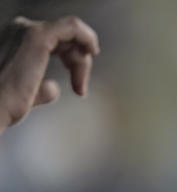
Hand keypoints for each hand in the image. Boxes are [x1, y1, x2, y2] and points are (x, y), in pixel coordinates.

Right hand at [0, 16, 98, 133]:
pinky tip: (92, 52)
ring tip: (80, 83)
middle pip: (67, 38)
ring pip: (72, 33)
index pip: (58, 43)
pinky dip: (88, 37)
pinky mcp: (37, 36)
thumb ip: (41, 87)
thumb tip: (53, 88)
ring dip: (82, 59)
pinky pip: (73, 27)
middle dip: (80, 63)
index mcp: (19, 40)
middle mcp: (21, 30)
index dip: (74, 64)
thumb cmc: (5, 103)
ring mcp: (28, 30)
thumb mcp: (28, 92)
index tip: (79, 89)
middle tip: (80, 89)